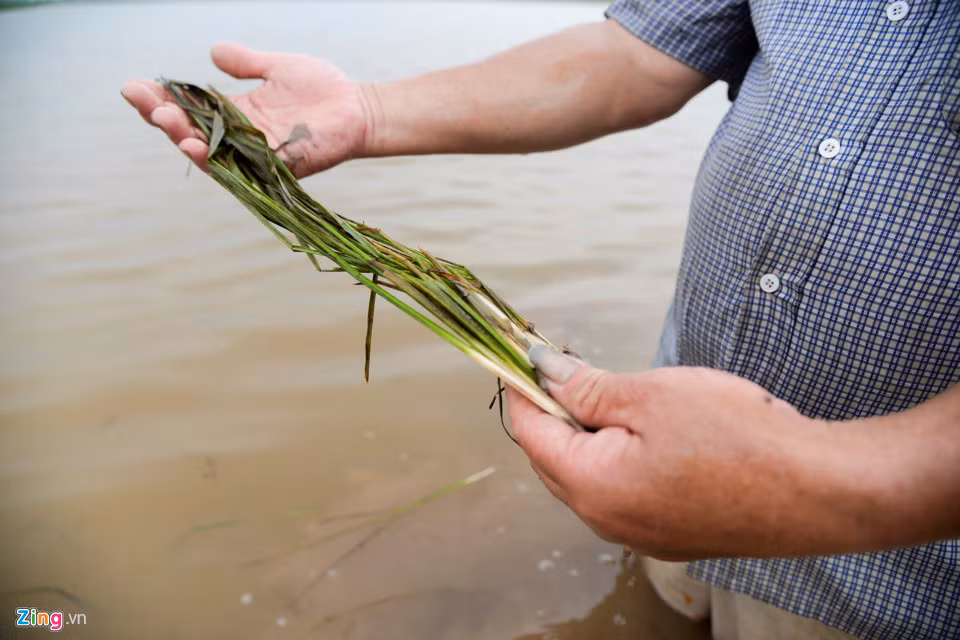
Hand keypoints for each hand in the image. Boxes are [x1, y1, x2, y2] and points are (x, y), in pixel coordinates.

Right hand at [121, 43, 373, 176]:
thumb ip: (246, 62)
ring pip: (210, 152)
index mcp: (234, 113)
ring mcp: (255, 154)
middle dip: (163, 118)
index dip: (159, 99)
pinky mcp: (275, 167)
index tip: (133, 86)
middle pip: (190, 131)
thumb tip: (214, 52)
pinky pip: (240, 168)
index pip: (187, 108)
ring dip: (183, 137)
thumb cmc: (322, 88)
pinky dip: (216, 159)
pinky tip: (196, 146)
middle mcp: (238, 137)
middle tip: (145, 104)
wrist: (359, 108)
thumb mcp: (276, 67)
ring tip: (163, 121)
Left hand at [507, 347, 883, 560]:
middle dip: (554, 413)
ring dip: (589, 436)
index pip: (530, 434)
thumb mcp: (650, 395)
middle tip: (570, 370)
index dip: (522, 390)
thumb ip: (587, 387)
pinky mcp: (671, 534)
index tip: (523, 358)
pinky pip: (624, 493)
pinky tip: (648, 432)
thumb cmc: (737, 437)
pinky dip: (620, 459)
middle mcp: (608, 521)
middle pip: (555, 460)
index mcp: (592, 486)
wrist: (818, 490)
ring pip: (591, 477)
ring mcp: (640, 534)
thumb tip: (545, 372)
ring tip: (614, 395)